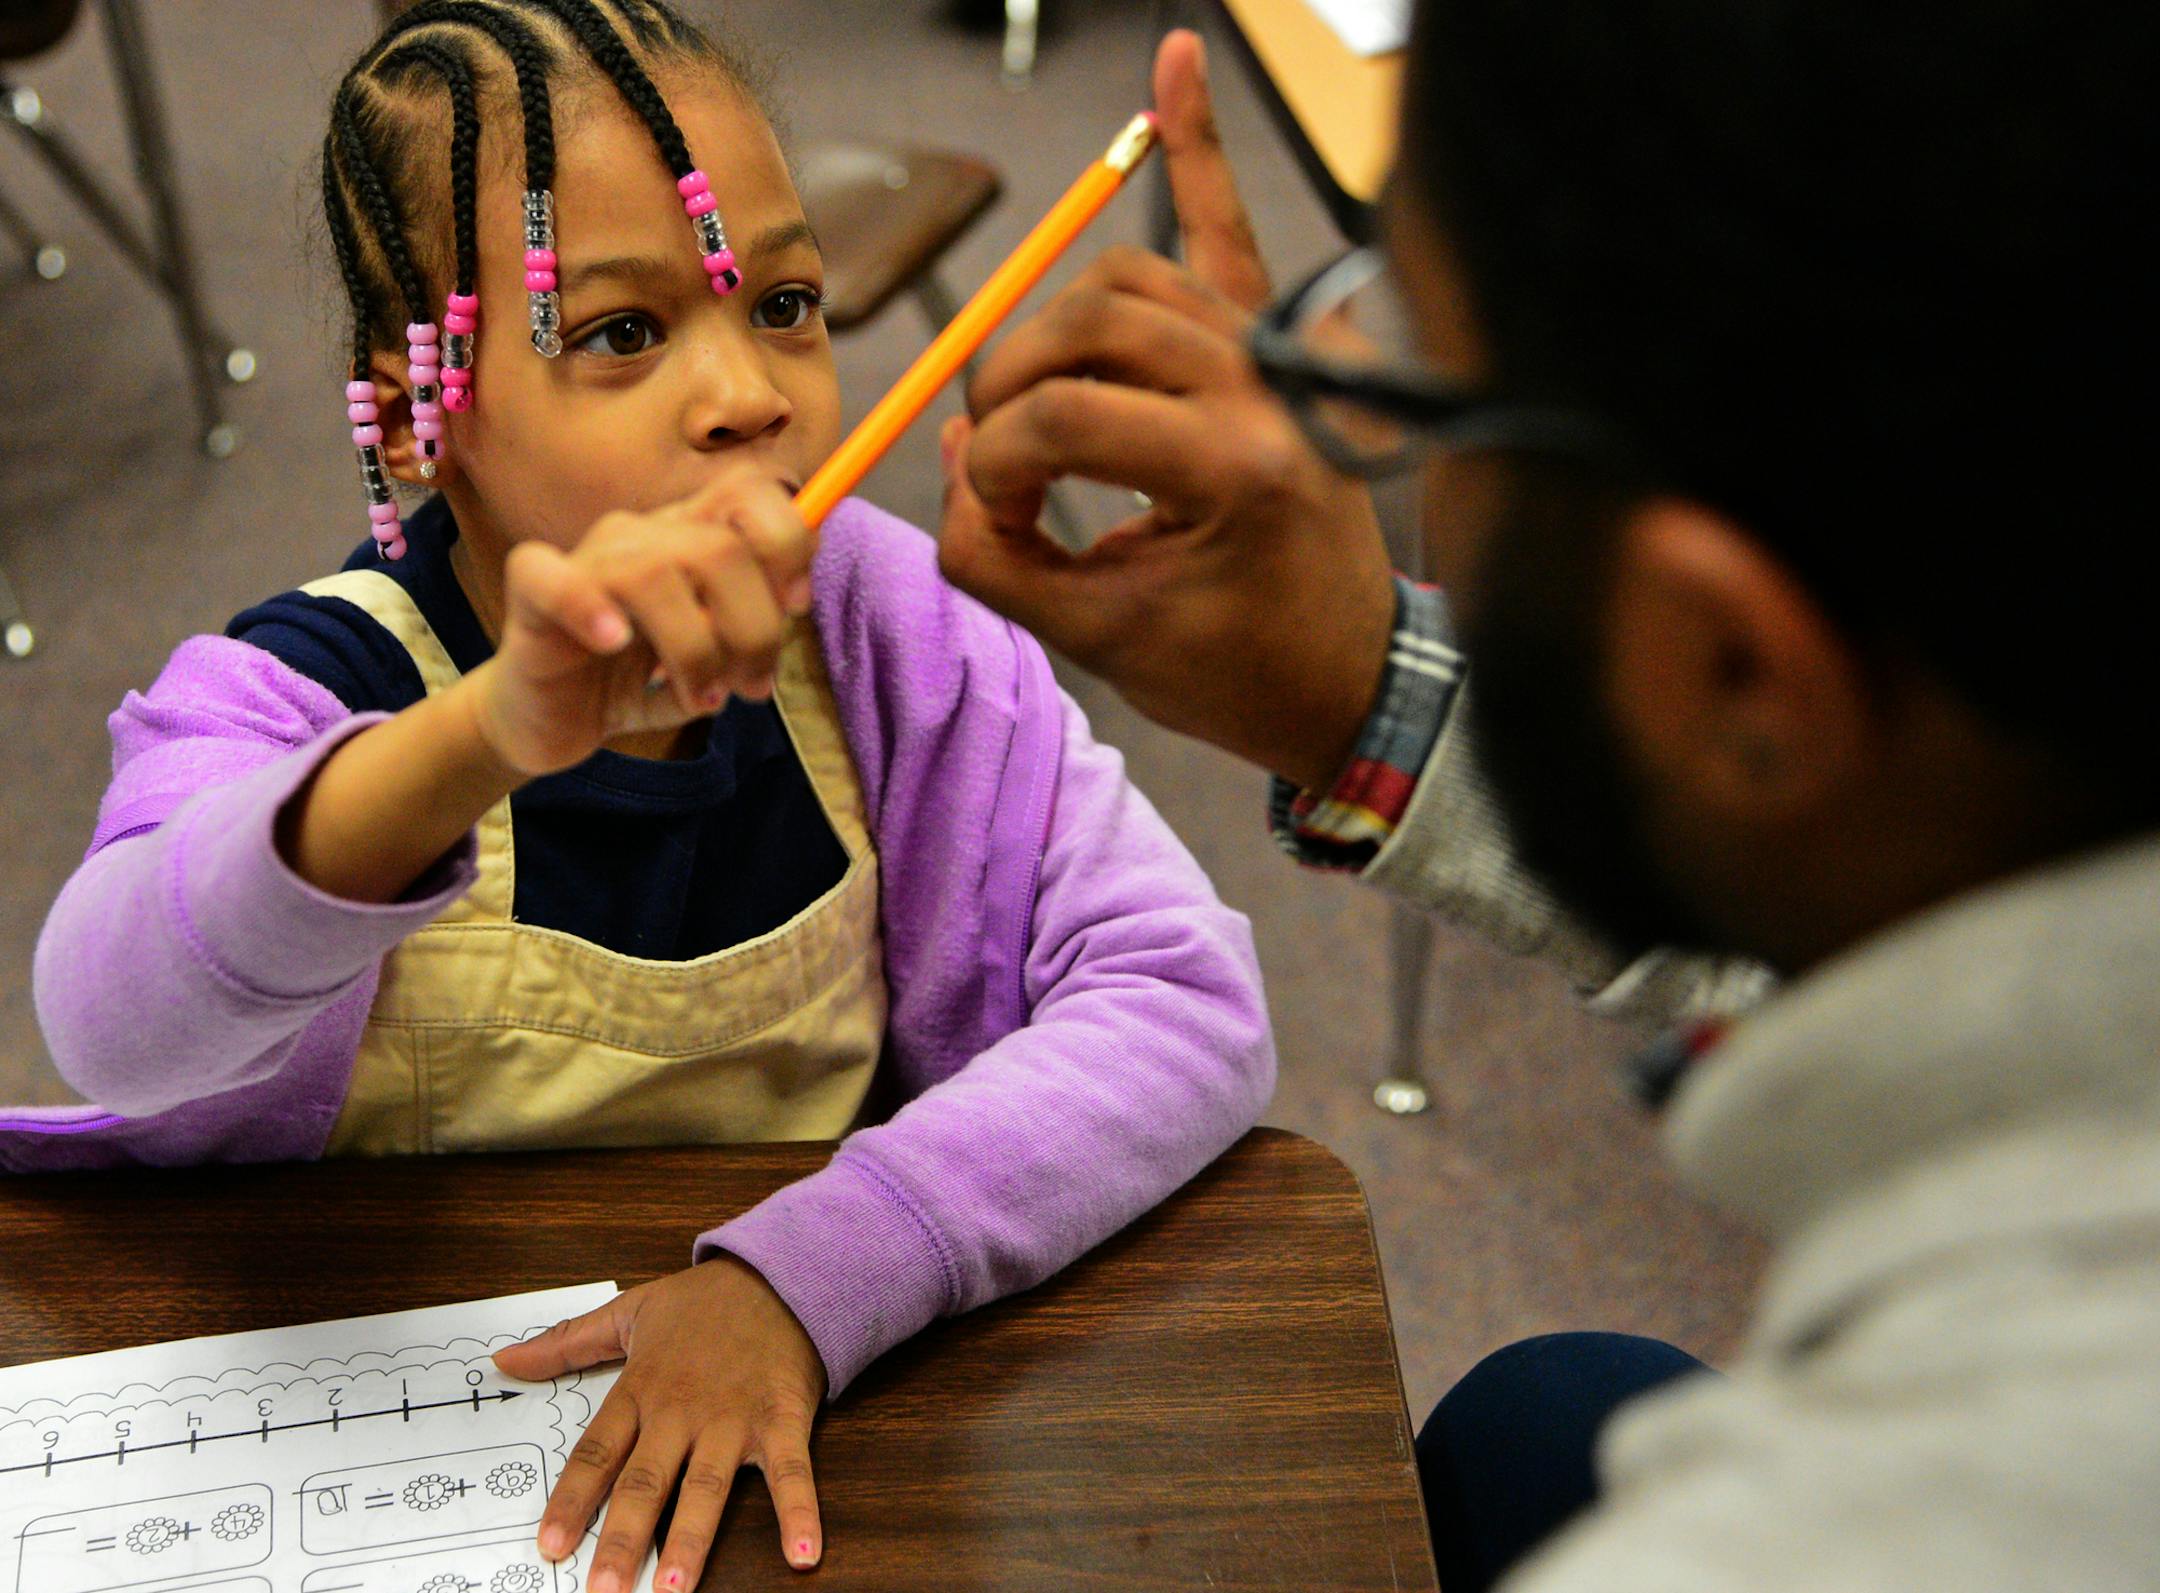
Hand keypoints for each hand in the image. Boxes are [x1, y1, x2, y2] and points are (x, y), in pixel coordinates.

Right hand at [465, 464, 814, 777]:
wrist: (551, 720)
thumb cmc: (634, 679)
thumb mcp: (714, 655)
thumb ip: (757, 620)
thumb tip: (796, 593)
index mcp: (689, 535)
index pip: (749, 493)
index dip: (787, 542)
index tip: (796, 606)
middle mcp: (641, 535)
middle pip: (720, 547)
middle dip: (755, 628)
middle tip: (754, 686)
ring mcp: (588, 560)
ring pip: (656, 573)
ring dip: (696, 650)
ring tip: (703, 697)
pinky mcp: (534, 597)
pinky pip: (555, 581)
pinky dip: (590, 609)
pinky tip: (616, 644)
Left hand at [493, 1258, 827, 1589]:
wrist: (781, 1274)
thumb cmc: (705, 1301)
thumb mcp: (630, 1311)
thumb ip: (566, 1343)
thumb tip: (504, 1360)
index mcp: (643, 1388)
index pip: (598, 1452)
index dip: (573, 1500)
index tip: (550, 1545)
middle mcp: (683, 1410)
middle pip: (646, 1481)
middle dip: (623, 1538)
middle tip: (603, 1590)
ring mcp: (734, 1418)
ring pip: (707, 1487)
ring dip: (691, 1539)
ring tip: (672, 1588)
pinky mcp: (782, 1420)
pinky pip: (790, 1473)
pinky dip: (799, 1513)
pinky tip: (802, 1555)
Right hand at [936, 37, 1393, 791]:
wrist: (1354, 681)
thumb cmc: (1239, 672)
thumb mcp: (1102, 639)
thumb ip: (999, 554)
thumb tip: (951, 459)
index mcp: (1236, 466)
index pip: (1062, 416)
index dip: (994, 467)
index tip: (995, 517)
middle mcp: (1269, 385)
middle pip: (1087, 326)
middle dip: (1010, 387)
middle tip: (1002, 460)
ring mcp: (1283, 353)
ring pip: (1128, 278)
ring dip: (1056, 327)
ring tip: (1030, 395)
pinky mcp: (1285, 344)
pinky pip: (1231, 231)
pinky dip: (1199, 150)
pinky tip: (1177, 61)